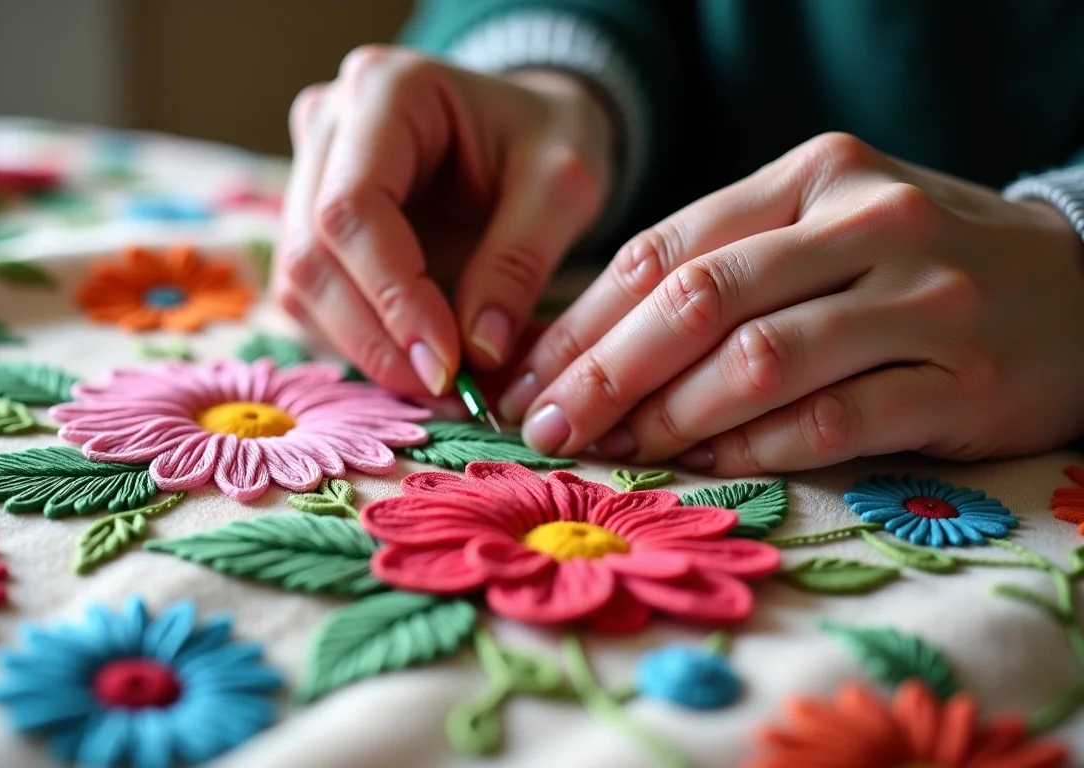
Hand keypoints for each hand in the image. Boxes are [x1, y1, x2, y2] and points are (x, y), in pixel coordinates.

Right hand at [274, 45, 612, 395]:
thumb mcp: (563, 186)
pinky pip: (312, 301)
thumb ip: (520, 262)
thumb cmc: (550, 141)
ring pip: (301, 286)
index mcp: (386, 91)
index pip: (353, 207)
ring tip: (436, 385)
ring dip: (364, 349)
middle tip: (443, 390)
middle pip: (312, 254)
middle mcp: (327, 125)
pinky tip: (415, 364)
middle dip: (375, 337)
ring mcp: (307, 174)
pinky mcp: (310, 225)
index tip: (446, 363)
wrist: (529, 132)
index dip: (392, 296)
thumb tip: (478, 354)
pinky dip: (359, 344)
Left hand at [502, 132, 1083, 473]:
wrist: (1079, 288)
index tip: (526, 379)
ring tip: (617, 451)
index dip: (583, 322)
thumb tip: (589, 349)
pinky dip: (755, 448)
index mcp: (813, 176)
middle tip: (547, 428)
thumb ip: (722, 269)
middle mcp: (867, 222)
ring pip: (759, 362)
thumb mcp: (823, 231)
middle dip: (605, 373)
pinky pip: (831, 422)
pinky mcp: (963, 379)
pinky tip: (707, 463)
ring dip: (670, 417)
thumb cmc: (915, 265)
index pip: (665, 248)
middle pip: (699, 300)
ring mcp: (922, 299)